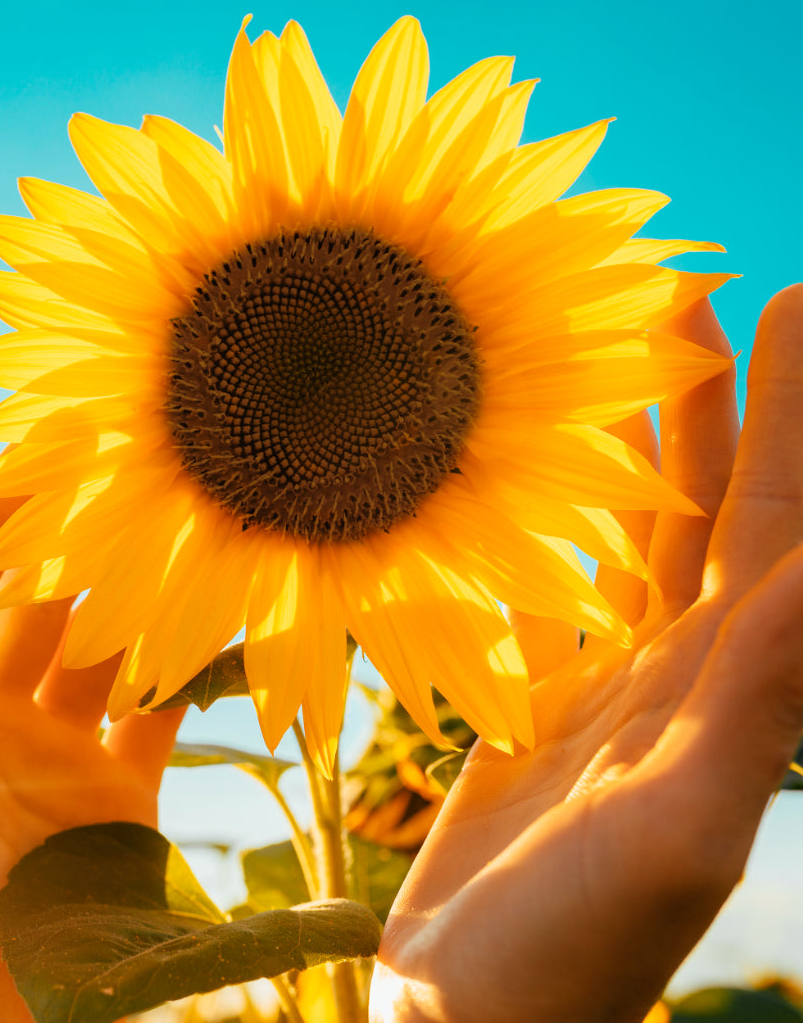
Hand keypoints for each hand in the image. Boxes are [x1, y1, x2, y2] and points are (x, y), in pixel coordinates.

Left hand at [0, 500, 183, 1022]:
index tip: (23, 468)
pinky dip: (184, 674)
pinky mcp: (120, 794)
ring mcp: (61, 755)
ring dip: (132, 601)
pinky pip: (158, 718)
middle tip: (117, 482)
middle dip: (70, 548)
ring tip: (172, 538)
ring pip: (103, 653)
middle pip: (36, 609)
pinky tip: (211, 630)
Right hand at [371, 285, 802, 1022]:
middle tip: (703, 295)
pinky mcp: (538, 702)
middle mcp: (681, 672)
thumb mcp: (675, 827)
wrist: (477, 1006)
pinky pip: (556, 589)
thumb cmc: (574, 945)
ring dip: (644, 455)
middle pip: (714, 512)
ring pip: (637, 542)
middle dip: (724, 405)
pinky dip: (558, 531)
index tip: (793, 301)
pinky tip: (544, 487)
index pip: (772, 526)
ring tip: (629, 366)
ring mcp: (608, 684)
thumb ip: (754, 709)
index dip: (792, 417)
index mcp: (724, 686)